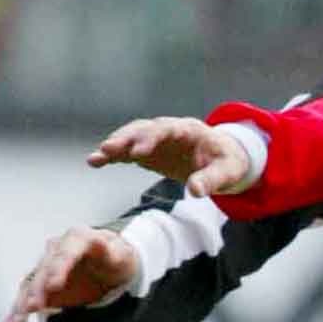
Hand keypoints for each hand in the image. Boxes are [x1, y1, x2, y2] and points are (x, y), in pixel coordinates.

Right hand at [0, 225, 139, 321]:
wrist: (106, 262)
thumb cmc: (114, 257)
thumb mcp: (122, 254)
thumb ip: (117, 255)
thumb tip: (116, 255)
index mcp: (78, 239)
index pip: (66, 251)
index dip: (59, 267)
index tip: (54, 285)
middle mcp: (57, 251)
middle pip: (44, 270)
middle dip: (38, 289)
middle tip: (34, 307)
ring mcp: (46, 268)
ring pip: (31, 286)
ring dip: (22, 305)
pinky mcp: (41, 287)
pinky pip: (27, 300)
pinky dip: (17, 315)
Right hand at [87, 116, 249, 196]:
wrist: (221, 157)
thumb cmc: (227, 162)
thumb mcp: (227, 172)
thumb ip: (212, 180)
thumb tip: (195, 192)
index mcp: (188, 129)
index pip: (167, 129)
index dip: (151, 138)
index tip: (139, 152)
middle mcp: (167, 130)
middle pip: (143, 129)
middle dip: (126, 139)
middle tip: (108, 149)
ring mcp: (155, 139)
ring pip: (131, 137)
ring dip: (114, 146)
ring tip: (96, 157)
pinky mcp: (147, 151)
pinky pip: (127, 151)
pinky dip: (112, 156)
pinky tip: (94, 162)